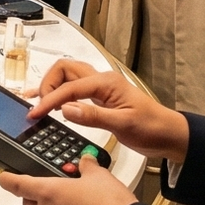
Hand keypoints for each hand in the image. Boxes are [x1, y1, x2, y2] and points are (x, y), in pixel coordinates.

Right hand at [23, 58, 189, 161]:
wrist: (169, 134)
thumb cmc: (152, 128)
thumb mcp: (123, 125)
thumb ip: (93, 116)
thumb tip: (66, 109)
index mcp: (106, 83)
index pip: (68, 87)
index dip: (49, 100)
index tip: (35, 113)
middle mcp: (101, 80)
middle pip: (64, 69)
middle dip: (48, 85)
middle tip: (40, 106)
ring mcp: (100, 88)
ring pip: (67, 76)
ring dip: (52, 86)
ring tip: (38, 102)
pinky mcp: (100, 98)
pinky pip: (74, 89)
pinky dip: (59, 93)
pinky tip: (49, 102)